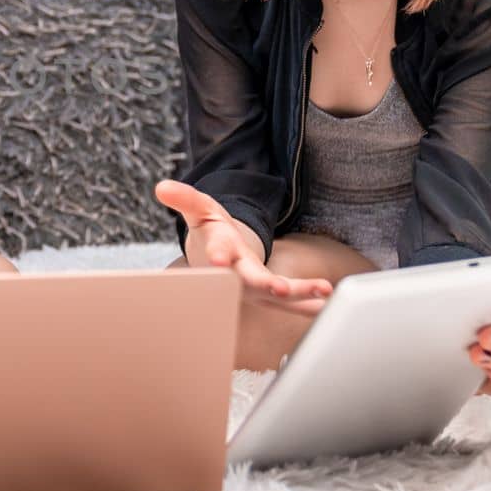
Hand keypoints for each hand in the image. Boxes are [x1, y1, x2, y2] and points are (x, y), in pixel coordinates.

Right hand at [154, 179, 330, 315]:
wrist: (217, 265)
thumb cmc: (211, 234)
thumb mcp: (199, 210)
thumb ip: (184, 198)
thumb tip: (162, 186)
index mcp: (220, 252)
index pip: (215, 253)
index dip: (216, 256)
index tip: (218, 261)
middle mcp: (237, 275)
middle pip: (250, 281)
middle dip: (265, 285)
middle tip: (279, 288)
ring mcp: (255, 289)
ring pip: (276, 296)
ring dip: (300, 296)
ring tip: (324, 291)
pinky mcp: (270, 295)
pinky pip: (291, 303)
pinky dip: (310, 304)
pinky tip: (328, 304)